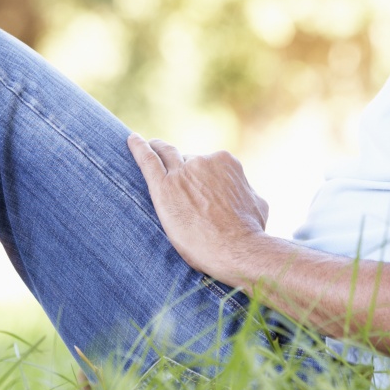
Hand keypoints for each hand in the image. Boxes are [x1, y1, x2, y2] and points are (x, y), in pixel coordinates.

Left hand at [127, 133, 268, 281]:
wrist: (238, 249)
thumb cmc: (251, 231)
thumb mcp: (257, 202)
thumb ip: (245, 190)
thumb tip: (244, 191)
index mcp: (225, 161)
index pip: (204, 162)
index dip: (198, 174)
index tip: (193, 185)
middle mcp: (203, 161)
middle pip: (184, 158)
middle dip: (178, 165)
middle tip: (169, 171)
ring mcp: (183, 173)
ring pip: (166, 156)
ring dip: (158, 151)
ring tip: (148, 148)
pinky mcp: (164, 188)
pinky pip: (148, 161)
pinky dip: (138, 148)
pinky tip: (131, 139)